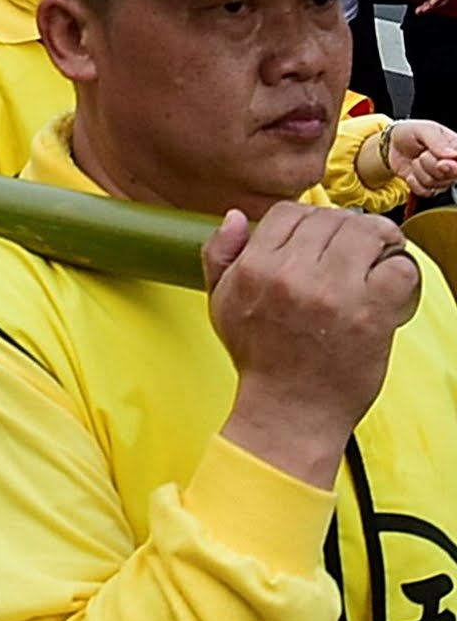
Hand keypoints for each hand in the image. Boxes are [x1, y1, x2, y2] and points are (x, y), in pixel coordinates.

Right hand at [201, 204, 419, 487]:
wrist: (290, 409)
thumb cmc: (260, 360)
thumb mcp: (220, 303)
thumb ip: (220, 255)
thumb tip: (236, 218)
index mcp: (255, 269)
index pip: (290, 212)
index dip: (307, 219)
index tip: (318, 235)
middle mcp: (293, 275)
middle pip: (330, 218)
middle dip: (344, 229)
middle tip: (351, 248)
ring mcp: (334, 293)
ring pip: (367, 233)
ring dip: (377, 241)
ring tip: (374, 257)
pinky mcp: (371, 313)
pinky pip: (398, 268)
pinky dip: (398, 271)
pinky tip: (385, 285)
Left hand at [387, 120, 456, 195]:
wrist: (393, 144)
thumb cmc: (411, 133)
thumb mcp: (423, 129)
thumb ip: (438, 141)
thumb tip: (452, 155)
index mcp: (456, 148)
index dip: (454, 167)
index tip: (442, 163)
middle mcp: (453, 165)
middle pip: (449, 175)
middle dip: (431, 165)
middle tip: (423, 155)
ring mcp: (442, 177)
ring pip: (435, 183)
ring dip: (419, 171)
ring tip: (417, 159)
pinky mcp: (430, 187)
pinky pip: (425, 192)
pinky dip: (414, 183)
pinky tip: (412, 172)